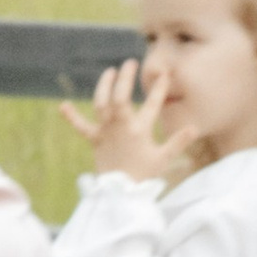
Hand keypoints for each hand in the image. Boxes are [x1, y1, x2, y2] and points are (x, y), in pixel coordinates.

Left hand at [60, 60, 174, 183]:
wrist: (121, 193)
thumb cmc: (144, 175)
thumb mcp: (163, 159)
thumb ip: (178, 142)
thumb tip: (194, 127)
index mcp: (140, 130)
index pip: (152, 104)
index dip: (158, 88)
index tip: (164, 74)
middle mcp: (121, 127)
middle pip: (121, 97)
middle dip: (126, 78)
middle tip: (130, 63)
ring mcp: (106, 132)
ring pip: (101, 104)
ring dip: (104, 86)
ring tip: (110, 72)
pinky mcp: (95, 139)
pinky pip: (81, 127)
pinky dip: (71, 117)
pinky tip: (62, 105)